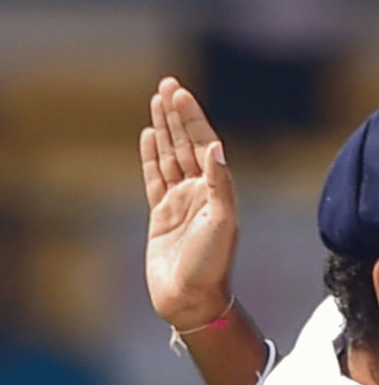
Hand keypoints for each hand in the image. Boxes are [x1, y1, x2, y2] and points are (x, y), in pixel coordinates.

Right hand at [141, 77, 238, 329]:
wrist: (192, 300)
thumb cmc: (212, 265)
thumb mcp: (221, 223)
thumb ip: (219, 185)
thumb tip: (216, 148)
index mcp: (218, 191)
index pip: (204, 144)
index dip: (192, 118)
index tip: (180, 92)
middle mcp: (201, 192)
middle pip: (187, 143)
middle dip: (178, 114)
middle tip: (167, 83)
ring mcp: (181, 202)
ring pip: (171, 156)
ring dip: (165, 129)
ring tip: (157, 101)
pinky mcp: (162, 215)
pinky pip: (155, 178)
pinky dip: (152, 156)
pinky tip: (150, 136)